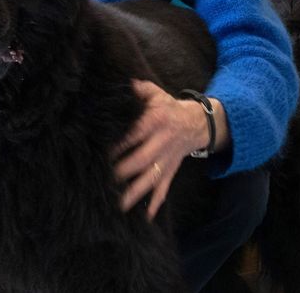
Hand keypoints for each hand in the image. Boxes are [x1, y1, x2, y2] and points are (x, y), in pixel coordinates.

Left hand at [113, 79, 211, 219]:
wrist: (198, 122)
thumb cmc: (169, 108)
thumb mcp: (156, 94)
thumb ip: (139, 89)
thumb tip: (124, 83)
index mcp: (156, 122)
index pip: (135, 134)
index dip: (119, 144)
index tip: (101, 153)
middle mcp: (162, 143)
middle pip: (142, 160)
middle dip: (123, 172)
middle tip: (105, 181)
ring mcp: (167, 160)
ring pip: (151, 178)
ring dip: (135, 193)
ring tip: (119, 206)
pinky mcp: (171, 171)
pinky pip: (164, 189)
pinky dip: (155, 203)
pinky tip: (146, 217)